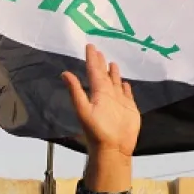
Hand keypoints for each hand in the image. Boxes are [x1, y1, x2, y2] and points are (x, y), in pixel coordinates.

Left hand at [64, 44, 140, 158]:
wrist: (113, 148)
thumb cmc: (98, 130)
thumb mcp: (84, 109)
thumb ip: (76, 91)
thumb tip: (64, 73)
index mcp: (97, 93)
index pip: (94, 72)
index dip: (92, 59)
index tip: (90, 46)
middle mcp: (107, 95)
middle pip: (104, 75)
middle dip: (101, 63)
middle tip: (99, 51)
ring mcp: (118, 101)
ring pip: (115, 83)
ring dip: (113, 73)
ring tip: (112, 63)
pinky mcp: (129, 108)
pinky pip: (127, 94)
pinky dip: (125, 87)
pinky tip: (124, 82)